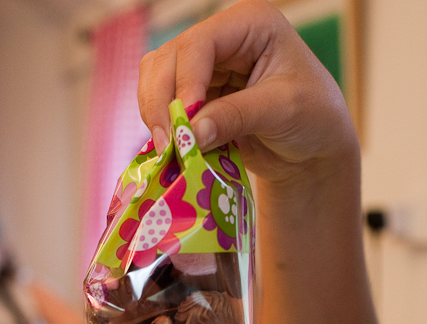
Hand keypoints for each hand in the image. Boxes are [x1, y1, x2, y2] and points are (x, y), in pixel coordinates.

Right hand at [138, 0, 357, 183]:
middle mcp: (222, 40)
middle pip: (169, 59)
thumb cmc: (314, 119)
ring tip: (169, 149)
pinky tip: (172, 149)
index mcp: (249, 25)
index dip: (185, 82)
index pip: (199, 44)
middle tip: (168, 145)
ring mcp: (206, 69)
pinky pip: (163, 106)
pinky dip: (163, 127)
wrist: (313, 150)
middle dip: (162, 102)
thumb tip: (191, 133)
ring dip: (156, 114)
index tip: (185, 123)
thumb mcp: (283, 111)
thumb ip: (236, 117)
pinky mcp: (197, 98)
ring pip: (157, 79)